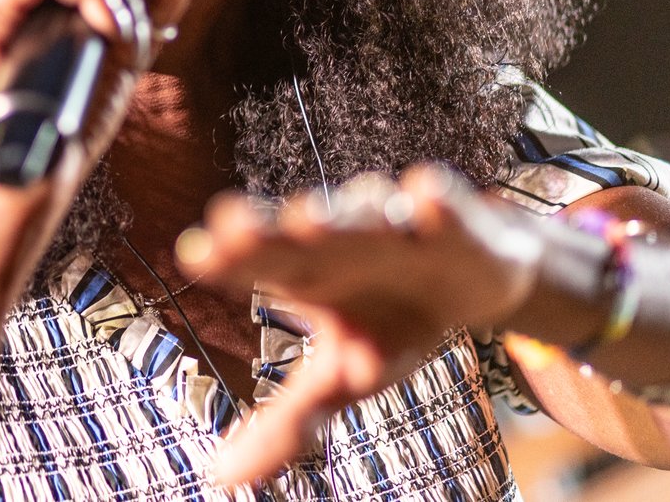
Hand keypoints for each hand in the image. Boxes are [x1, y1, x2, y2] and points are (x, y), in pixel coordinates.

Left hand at [177, 165, 541, 485]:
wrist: (474, 281)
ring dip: (340, 217)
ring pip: (366, 216)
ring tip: (305, 220)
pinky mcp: (458, 226)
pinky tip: (421, 195)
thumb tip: (220, 478)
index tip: (195, 253)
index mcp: (307, 274)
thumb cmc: (387, 322)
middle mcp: (343, 241)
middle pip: (299, 232)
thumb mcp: (339, 379)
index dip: (229, 257)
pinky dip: (437, 204)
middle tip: (231, 222)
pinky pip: (448, 208)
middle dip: (269, 230)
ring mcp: (399, 228)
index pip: (260, 263)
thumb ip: (284, 424)